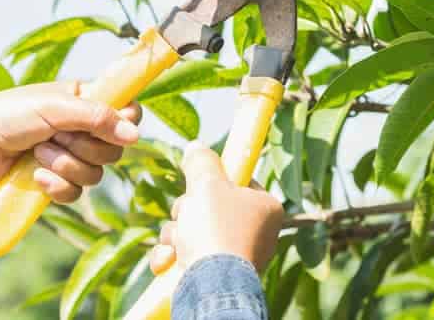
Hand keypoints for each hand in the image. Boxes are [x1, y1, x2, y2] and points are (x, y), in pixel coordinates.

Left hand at [0, 81, 140, 203]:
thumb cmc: (8, 115)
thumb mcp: (55, 108)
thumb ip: (97, 118)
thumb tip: (135, 135)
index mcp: (85, 103)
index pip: (128, 112)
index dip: (125, 122)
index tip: (110, 125)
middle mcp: (83, 131)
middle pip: (114, 149)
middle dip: (83, 146)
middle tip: (56, 136)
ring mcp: (71, 158)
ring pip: (96, 174)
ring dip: (65, 164)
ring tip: (38, 153)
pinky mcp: (56, 183)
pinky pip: (75, 193)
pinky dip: (56, 185)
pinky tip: (36, 176)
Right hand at [149, 142, 283, 274]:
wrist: (209, 287)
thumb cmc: (217, 230)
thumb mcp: (207, 183)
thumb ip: (202, 161)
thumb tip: (196, 146)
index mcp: (266, 207)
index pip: (238, 181)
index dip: (214, 179)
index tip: (201, 180)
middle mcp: (255, 232)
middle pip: (210, 205)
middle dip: (187, 210)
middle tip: (188, 214)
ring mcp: (234, 255)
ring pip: (193, 229)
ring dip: (175, 233)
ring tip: (178, 242)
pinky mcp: (212, 275)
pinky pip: (186, 254)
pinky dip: (172, 256)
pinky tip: (167, 261)